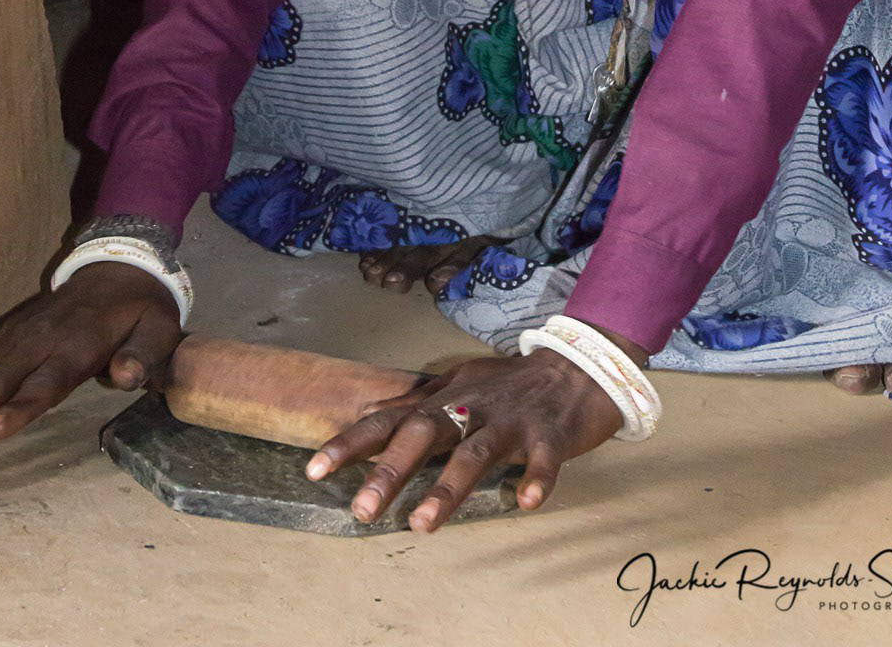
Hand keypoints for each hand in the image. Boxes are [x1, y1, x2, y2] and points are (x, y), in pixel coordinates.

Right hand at [0, 263, 181, 476]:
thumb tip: (127, 377)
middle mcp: (38, 339)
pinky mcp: (3, 336)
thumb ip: (144, 355)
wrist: (116, 268)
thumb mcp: (158, 329)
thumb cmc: (139, 311)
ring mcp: (15, 336)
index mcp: (78, 343)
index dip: (21, 405)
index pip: (46, 379)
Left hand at [304, 343, 630, 533]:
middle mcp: (470, 408)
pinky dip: (534, 479)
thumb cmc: (509, 384)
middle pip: (424, 434)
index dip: (351, 444)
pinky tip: (524, 503)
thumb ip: (415, 402)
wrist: (577, 366)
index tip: (313, 471)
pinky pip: (542, 459)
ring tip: (424, 525)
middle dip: (391, 471)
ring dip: (448, 487)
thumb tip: (368, 411)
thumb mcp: (457, 384)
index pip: (388, 420)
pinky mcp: (549, 434)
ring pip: (475, 452)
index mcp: (445, 401)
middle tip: (363, 510)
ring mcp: (510, 420)